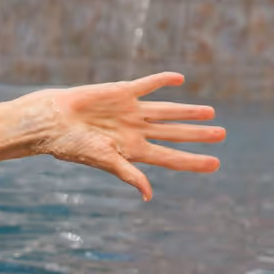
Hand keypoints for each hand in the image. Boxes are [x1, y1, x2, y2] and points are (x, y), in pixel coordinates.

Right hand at [33, 72, 224, 200]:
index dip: (192, 161)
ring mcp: (130, 111)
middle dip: (197, 135)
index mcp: (132, 150)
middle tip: (222, 134)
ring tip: (211, 113)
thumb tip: (149, 195)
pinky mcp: (122, 92)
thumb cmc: (72, 145)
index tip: (215, 164)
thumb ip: (129, 174)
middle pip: (173, 133)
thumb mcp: (104, 161)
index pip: (170, 157)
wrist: (52, 121)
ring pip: (167, 111)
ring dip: (188, 111)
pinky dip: (163, 81)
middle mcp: (135, 131)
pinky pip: (147, 85)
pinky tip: (179, 79)